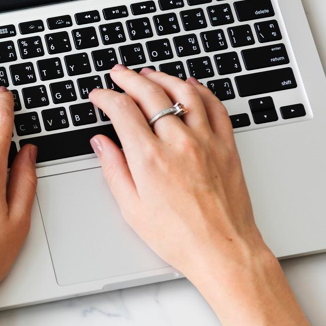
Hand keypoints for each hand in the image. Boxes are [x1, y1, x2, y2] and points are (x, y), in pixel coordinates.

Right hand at [89, 64, 310, 325]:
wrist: (223, 251)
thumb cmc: (179, 237)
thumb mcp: (131, 208)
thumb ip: (113, 169)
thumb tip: (101, 143)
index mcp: (149, 158)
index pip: (122, 109)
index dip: (106, 96)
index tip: (99, 95)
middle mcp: (178, 143)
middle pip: (150, 93)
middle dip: (129, 78)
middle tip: (118, 74)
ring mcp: (205, 142)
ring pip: (183, 92)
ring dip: (162, 77)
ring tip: (149, 74)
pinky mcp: (226, 147)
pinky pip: (215, 107)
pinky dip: (200, 90)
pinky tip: (190, 85)